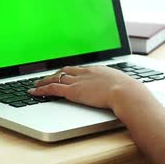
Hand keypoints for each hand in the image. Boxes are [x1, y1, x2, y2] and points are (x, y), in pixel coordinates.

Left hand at [30, 65, 146, 108]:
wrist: (127, 93)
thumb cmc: (131, 93)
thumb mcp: (126, 88)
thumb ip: (121, 89)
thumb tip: (130, 94)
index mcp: (99, 70)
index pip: (80, 69)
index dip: (71, 72)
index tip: (67, 74)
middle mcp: (86, 72)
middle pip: (66, 71)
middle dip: (56, 74)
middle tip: (48, 77)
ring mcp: (78, 81)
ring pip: (55, 78)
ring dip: (44, 81)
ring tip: (36, 84)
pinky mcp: (72, 91)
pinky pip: (52, 88)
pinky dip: (41, 89)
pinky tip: (33, 92)